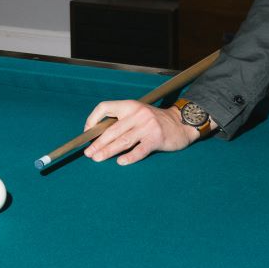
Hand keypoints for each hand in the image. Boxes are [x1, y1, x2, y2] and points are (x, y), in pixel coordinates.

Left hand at [81, 99, 199, 164]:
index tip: (87, 133)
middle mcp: (137, 114)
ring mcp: (147, 126)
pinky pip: (140, 150)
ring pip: (123, 140)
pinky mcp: (156, 138)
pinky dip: (129, 157)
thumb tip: (97, 136)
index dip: (92, 119)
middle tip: (89, 153)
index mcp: (129, 105)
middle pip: (112, 130)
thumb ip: (121, 121)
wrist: (181, 123)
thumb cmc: (154, 121)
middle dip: (98, 143)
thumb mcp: (137, 114)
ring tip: (98, 158)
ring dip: (108, 151)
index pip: (105, 107)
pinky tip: (120, 162)